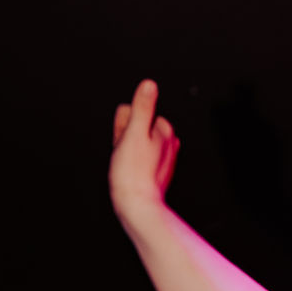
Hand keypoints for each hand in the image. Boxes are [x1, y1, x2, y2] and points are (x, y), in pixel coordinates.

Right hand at [109, 80, 179, 220]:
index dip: (123, 126)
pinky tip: (128, 174)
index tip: (124, 143)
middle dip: (125, 137)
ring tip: (126, 166)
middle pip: (136, 128)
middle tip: (125, 156)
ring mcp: (163, 159)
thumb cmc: (134, 172)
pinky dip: (130, 164)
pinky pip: (137, 160)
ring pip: (135, 145)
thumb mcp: (135, 133)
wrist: (138, 206)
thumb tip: (149, 84)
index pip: (134, 113)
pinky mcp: (156, 173)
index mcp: (165, 131)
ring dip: (125, 151)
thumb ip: (142, 108)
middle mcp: (168, 144)